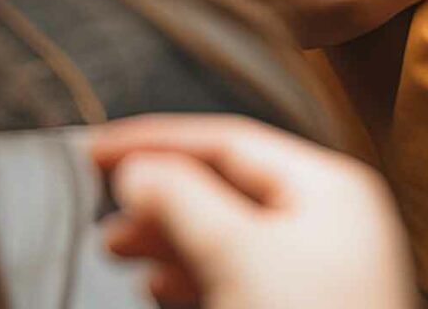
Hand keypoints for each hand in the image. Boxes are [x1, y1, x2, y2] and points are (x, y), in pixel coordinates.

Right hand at [95, 116, 415, 308]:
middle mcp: (328, 223)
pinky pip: (235, 278)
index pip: (230, 141)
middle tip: (99, 203)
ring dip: (166, 239)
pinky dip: (190, 277)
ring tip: (114, 245)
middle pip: (225, 189)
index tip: (98, 150)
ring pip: (225, 237)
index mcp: (329, 188)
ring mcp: (316, 272)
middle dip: (158, 196)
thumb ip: (183, 201)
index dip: (158, 141)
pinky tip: (154, 287)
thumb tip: (139, 170)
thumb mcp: (238, 254)